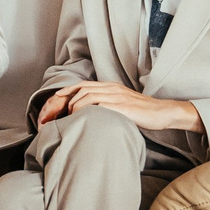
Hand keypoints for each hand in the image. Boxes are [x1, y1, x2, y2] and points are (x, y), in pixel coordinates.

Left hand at [37, 79, 202, 133]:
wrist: (163, 113)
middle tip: (47, 121)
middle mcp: (109, 88)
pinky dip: (85, 112)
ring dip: (70, 109)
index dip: (61, 97)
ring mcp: (115, 95)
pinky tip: (79, 122)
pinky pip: (98, 105)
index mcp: (107, 87)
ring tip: (62, 123)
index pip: (78, 87)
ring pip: (84, 95)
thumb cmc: (141, 114)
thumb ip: (103, 107)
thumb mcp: (119, 107)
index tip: (48, 109)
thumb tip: (85, 118)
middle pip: (77, 90)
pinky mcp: (121, 105)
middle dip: (59, 104)